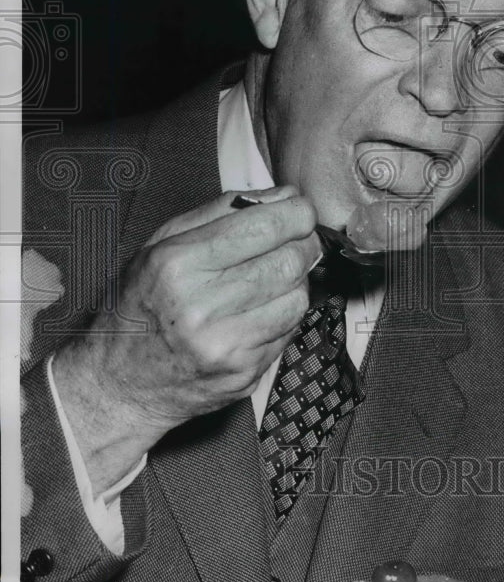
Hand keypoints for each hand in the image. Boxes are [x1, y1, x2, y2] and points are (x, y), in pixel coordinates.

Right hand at [52, 187, 320, 493]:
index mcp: (176, 264)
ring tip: (276, 275)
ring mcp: (223, 344)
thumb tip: (282, 197)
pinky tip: (266, 307)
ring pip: (297, 297)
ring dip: (298, 280)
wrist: (120, 384)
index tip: (301, 210)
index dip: (295, 214)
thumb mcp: (162, 245)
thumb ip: (220, 212)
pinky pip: (290, 330)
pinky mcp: (242, 372)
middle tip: (299, 240)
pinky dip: (287, 313)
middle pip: (288, 261)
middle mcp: (199, 307)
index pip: (262, 227)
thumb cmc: (142, 305)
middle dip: (304, 244)